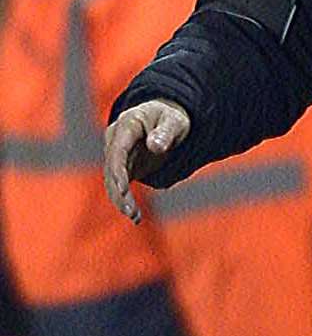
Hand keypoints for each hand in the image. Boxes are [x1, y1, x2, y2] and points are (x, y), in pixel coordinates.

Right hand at [102, 98, 190, 223]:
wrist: (167, 120)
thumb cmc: (172, 118)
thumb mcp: (175, 121)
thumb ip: (165, 132)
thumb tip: (154, 146)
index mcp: (126, 124)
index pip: (117, 150)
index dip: (118, 171)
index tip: (123, 189)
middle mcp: (115, 140)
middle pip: (112, 169)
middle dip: (119, 192)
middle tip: (130, 211)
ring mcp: (116, 155)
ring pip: (113, 181)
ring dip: (121, 200)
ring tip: (135, 217)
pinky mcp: (122, 168)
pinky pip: (119, 186)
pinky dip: (125, 201)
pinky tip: (135, 216)